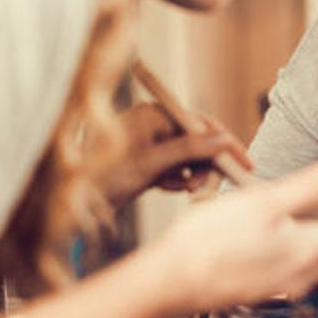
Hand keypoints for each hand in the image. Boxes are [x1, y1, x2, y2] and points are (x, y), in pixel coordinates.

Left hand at [103, 103, 252, 206]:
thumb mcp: (150, 163)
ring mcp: (151, 142)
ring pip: (190, 157)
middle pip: (198, 141)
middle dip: (205, 165)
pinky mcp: (149, 161)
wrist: (73, 204)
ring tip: (186, 191)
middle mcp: (154, 124)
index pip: (201, 123)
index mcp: (154, 113)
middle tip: (204, 189)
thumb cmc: (103, 177)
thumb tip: (222, 141)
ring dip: (193, 175)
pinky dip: (178, 180)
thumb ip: (188, 150)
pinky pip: (177, 168)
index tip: (244, 162)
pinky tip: (167, 188)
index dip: (225, 142)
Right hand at [145, 155, 317, 313]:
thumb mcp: (268, 200)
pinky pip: (297, 270)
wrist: (170, 282)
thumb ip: (316, 186)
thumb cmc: (210, 241)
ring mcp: (281, 286)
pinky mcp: (261, 290)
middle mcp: (300, 275)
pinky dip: (308, 252)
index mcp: (307, 250)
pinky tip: (293, 243)